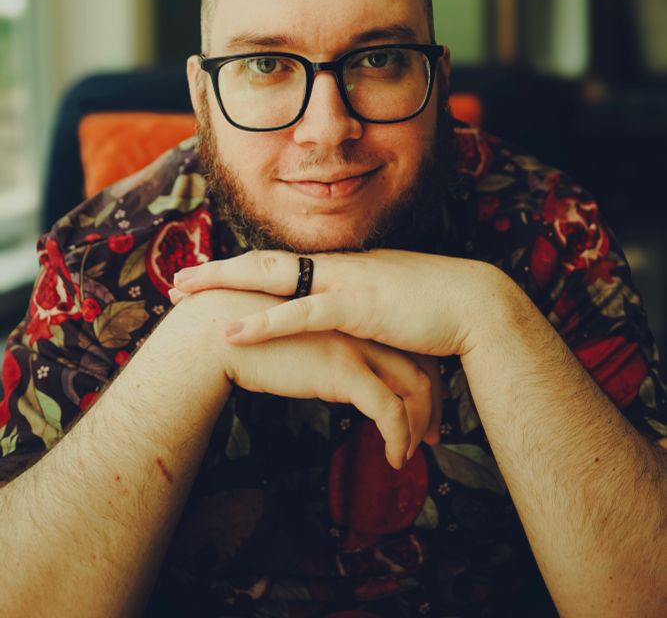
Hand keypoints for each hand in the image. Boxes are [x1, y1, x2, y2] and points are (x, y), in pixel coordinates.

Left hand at [171, 249, 504, 358]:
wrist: (475, 303)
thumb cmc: (437, 308)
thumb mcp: (391, 302)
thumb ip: (364, 307)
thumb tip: (349, 321)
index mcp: (344, 266)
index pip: (285, 264)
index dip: (245, 268)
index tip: (213, 275)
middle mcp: (337, 266)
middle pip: (265, 261)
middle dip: (218, 269)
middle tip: (178, 280)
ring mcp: (344, 282)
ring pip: (270, 277)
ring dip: (223, 283)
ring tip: (183, 292)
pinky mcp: (355, 307)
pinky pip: (298, 314)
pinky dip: (261, 322)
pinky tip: (231, 332)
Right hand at [176, 287, 443, 468]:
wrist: (215, 335)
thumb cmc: (247, 340)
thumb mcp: (298, 341)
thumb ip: (324, 353)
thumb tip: (336, 380)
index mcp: (353, 316)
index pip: (406, 346)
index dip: (422, 378)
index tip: (425, 410)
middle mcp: (361, 326)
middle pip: (420, 365)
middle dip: (433, 405)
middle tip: (434, 438)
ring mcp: (355, 345)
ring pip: (413, 388)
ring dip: (418, 427)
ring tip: (411, 454)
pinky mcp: (342, 369)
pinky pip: (388, 410)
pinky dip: (399, 438)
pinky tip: (394, 458)